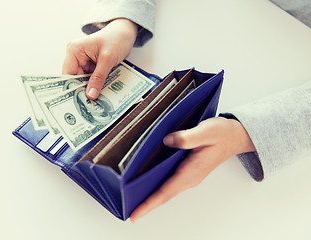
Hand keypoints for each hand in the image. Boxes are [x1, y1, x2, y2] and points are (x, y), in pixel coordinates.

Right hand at [62, 18, 137, 99]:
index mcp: (74, 50)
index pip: (68, 73)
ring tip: (96, 102)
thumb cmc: (116, 39)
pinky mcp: (91, 66)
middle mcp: (76, 56)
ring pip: (84, 81)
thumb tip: (90, 94)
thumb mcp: (107, 59)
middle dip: (83, 90)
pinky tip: (101, 94)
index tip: (78, 101)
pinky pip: (91, 80)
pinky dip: (96, 86)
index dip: (72, 88)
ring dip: (91, 89)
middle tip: (89, 105)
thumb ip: (98, 77)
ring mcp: (83, 62)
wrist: (125, 33)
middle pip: (75, 79)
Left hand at [130, 117, 255, 222]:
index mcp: (191, 171)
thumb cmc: (222, 134)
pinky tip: (147, 183)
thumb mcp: (206, 131)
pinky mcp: (187, 171)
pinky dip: (157, 188)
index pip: (166, 191)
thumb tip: (167, 141)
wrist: (235, 137)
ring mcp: (188, 176)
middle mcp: (189, 177)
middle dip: (146, 204)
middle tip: (127, 210)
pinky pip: (169, 183)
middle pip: (164, 195)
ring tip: (132, 200)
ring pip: (166, 190)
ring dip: (150, 197)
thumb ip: (187, 137)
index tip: (135, 215)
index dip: (149, 204)